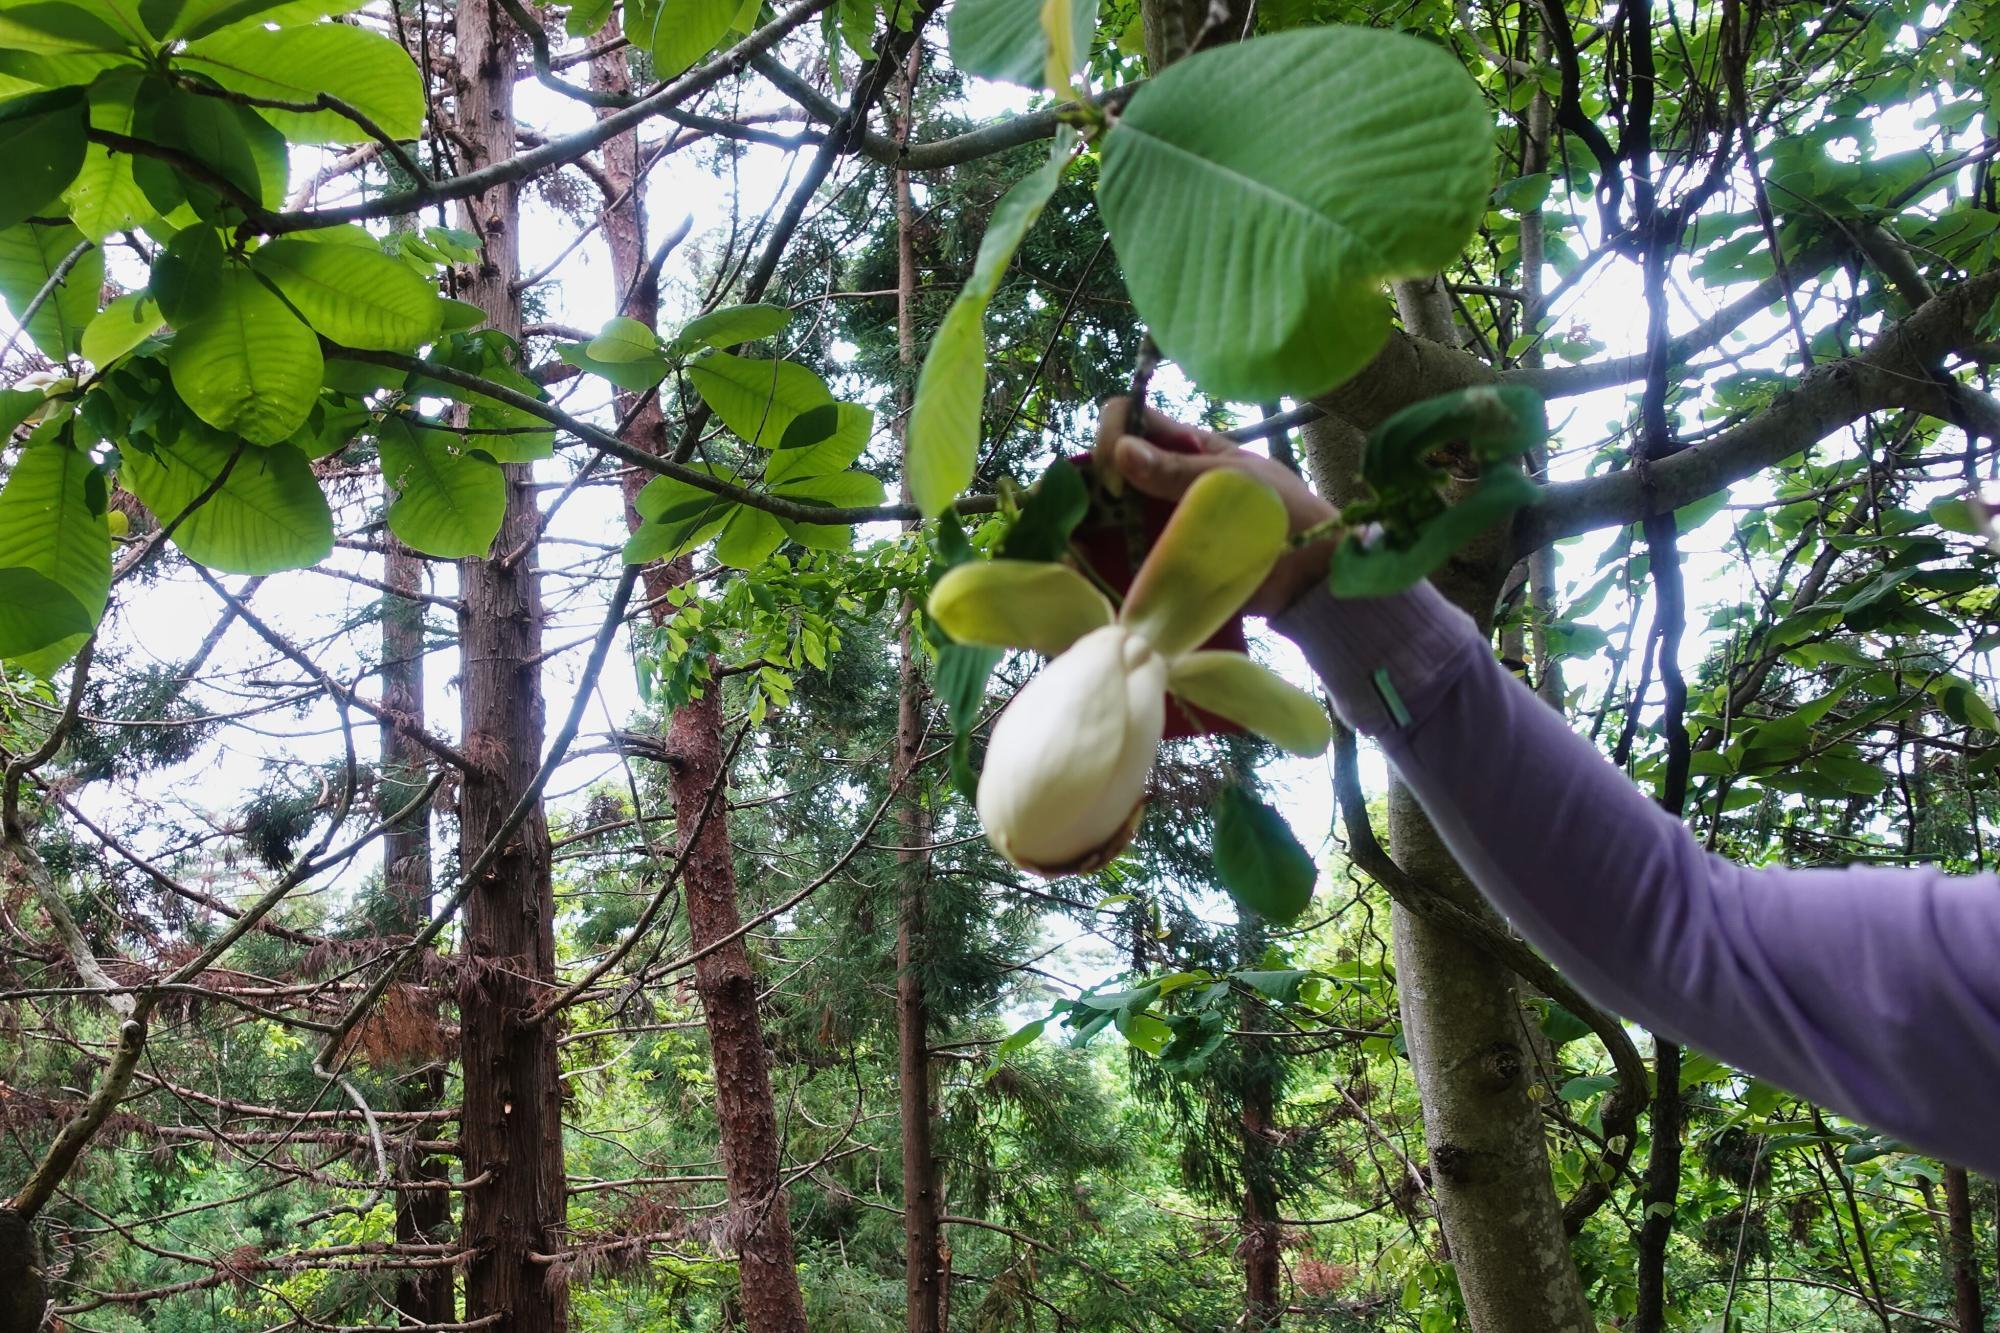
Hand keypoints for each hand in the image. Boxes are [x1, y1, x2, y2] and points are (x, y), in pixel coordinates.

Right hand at [1094, 397, 1339, 615]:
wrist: (1311, 577)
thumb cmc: (1284, 516)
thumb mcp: (1233, 484)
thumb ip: (1177, 471)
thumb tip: (1122, 449)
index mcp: (1186, 448)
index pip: (1130, 420)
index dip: (1111, 435)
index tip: (1115, 474)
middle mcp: (1164, 480)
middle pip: (1108, 469)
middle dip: (1087, 485)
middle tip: (1080, 517)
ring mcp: (1159, 521)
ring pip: (1106, 514)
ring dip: (1087, 526)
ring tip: (1075, 549)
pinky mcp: (1161, 560)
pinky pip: (1120, 556)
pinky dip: (1099, 562)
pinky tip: (1087, 572)